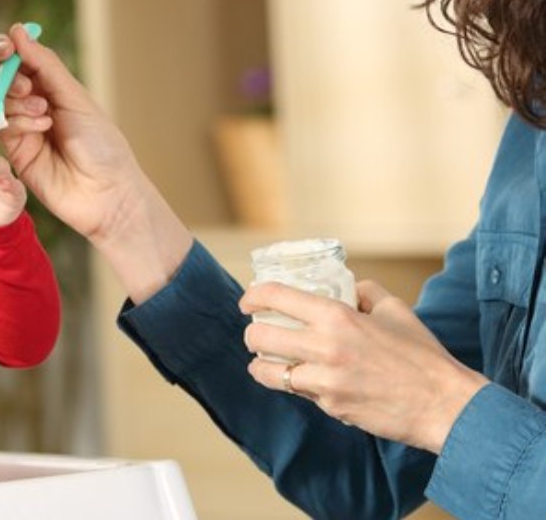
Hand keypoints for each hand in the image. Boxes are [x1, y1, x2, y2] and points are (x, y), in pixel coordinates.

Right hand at [0, 23, 191, 298]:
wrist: (105, 192)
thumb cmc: (101, 144)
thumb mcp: (74, 96)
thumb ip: (44, 64)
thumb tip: (17, 30)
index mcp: (53, 87)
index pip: (20, 59)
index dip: (5, 48)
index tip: (4, 45)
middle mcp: (33, 104)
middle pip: (0, 78)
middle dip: (5, 75)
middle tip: (25, 85)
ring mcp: (21, 128)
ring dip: (15, 100)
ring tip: (44, 113)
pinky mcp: (13, 151)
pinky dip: (16, 121)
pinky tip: (41, 128)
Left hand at [240, 280, 487, 451]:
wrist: (443, 404)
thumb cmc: (422, 356)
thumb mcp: (395, 310)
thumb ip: (365, 292)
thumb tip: (348, 286)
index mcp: (337, 316)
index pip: (276, 296)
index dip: (253, 296)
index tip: (248, 301)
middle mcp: (324, 347)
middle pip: (258, 336)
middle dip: (252, 334)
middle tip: (257, 334)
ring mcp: (324, 381)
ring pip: (267, 371)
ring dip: (262, 366)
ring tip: (267, 362)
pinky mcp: (329, 406)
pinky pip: (298, 393)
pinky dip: (296, 386)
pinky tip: (303, 381)